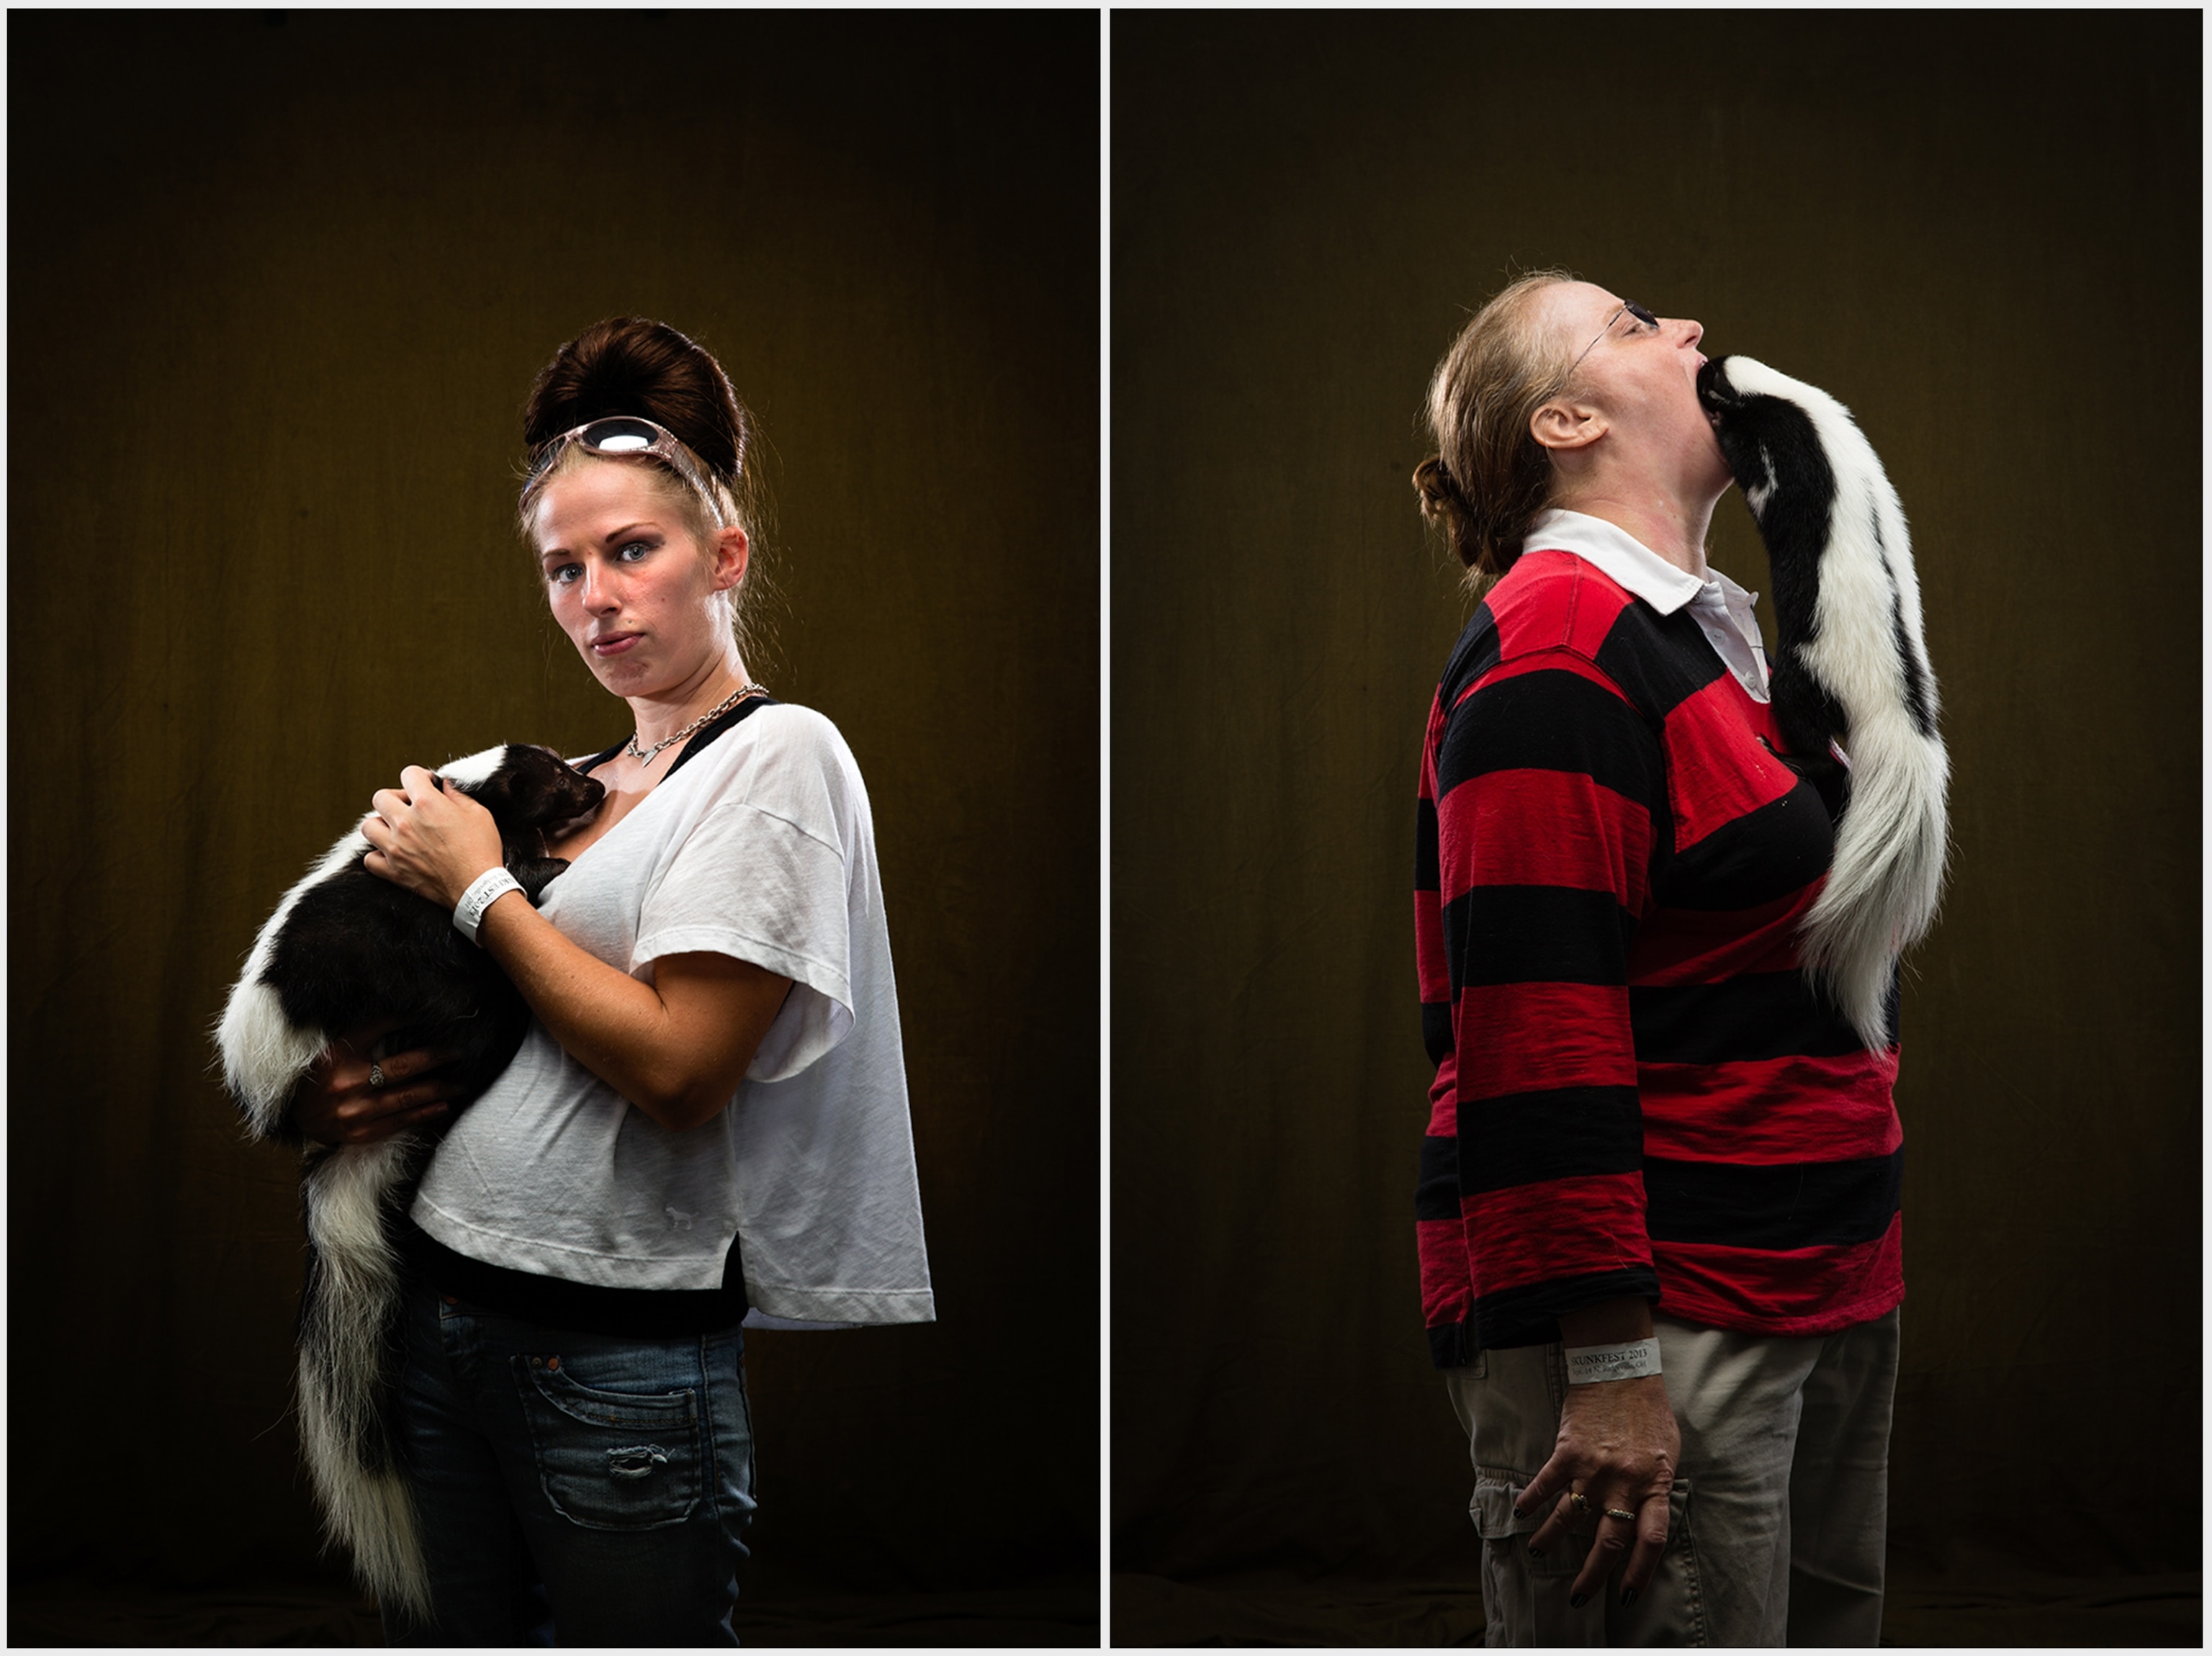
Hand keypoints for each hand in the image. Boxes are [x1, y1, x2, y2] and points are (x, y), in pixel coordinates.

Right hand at [292, 1019, 467, 1145]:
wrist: (301, 1119)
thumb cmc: (324, 1078)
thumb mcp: (335, 1051)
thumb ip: (365, 1035)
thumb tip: (408, 1017)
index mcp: (339, 1056)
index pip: (378, 1029)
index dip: (407, 1020)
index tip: (431, 1016)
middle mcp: (347, 1082)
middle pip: (403, 1066)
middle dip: (437, 1058)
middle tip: (459, 1052)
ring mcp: (355, 1111)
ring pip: (408, 1097)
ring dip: (441, 1088)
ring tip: (462, 1082)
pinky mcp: (362, 1133)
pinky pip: (402, 1121)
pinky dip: (426, 1113)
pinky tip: (445, 1105)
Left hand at [361, 764, 504, 909]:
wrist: (478, 888)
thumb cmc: (481, 851)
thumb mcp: (479, 814)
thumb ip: (458, 795)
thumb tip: (446, 786)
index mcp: (427, 804)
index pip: (409, 774)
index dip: (419, 777)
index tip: (425, 784)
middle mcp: (406, 823)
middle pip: (381, 797)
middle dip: (396, 798)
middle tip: (409, 807)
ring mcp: (396, 848)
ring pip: (369, 826)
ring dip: (381, 825)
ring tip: (396, 829)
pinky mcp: (394, 871)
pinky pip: (370, 859)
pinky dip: (378, 855)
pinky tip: (391, 853)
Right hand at [1516, 1372, 1679, 1609]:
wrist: (1622, 1369)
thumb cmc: (1649, 1410)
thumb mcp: (1668, 1451)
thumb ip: (1656, 1486)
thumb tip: (1645, 1514)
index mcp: (1655, 1485)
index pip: (1650, 1541)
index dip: (1638, 1573)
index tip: (1626, 1594)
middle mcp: (1625, 1483)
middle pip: (1609, 1542)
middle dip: (1593, 1575)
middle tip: (1579, 1595)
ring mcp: (1594, 1469)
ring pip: (1570, 1519)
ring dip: (1551, 1540)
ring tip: (1537, 1551)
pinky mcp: (1568, 1451)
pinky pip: (1546, 1484)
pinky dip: (1531, 1500)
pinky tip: (1521, 1512)